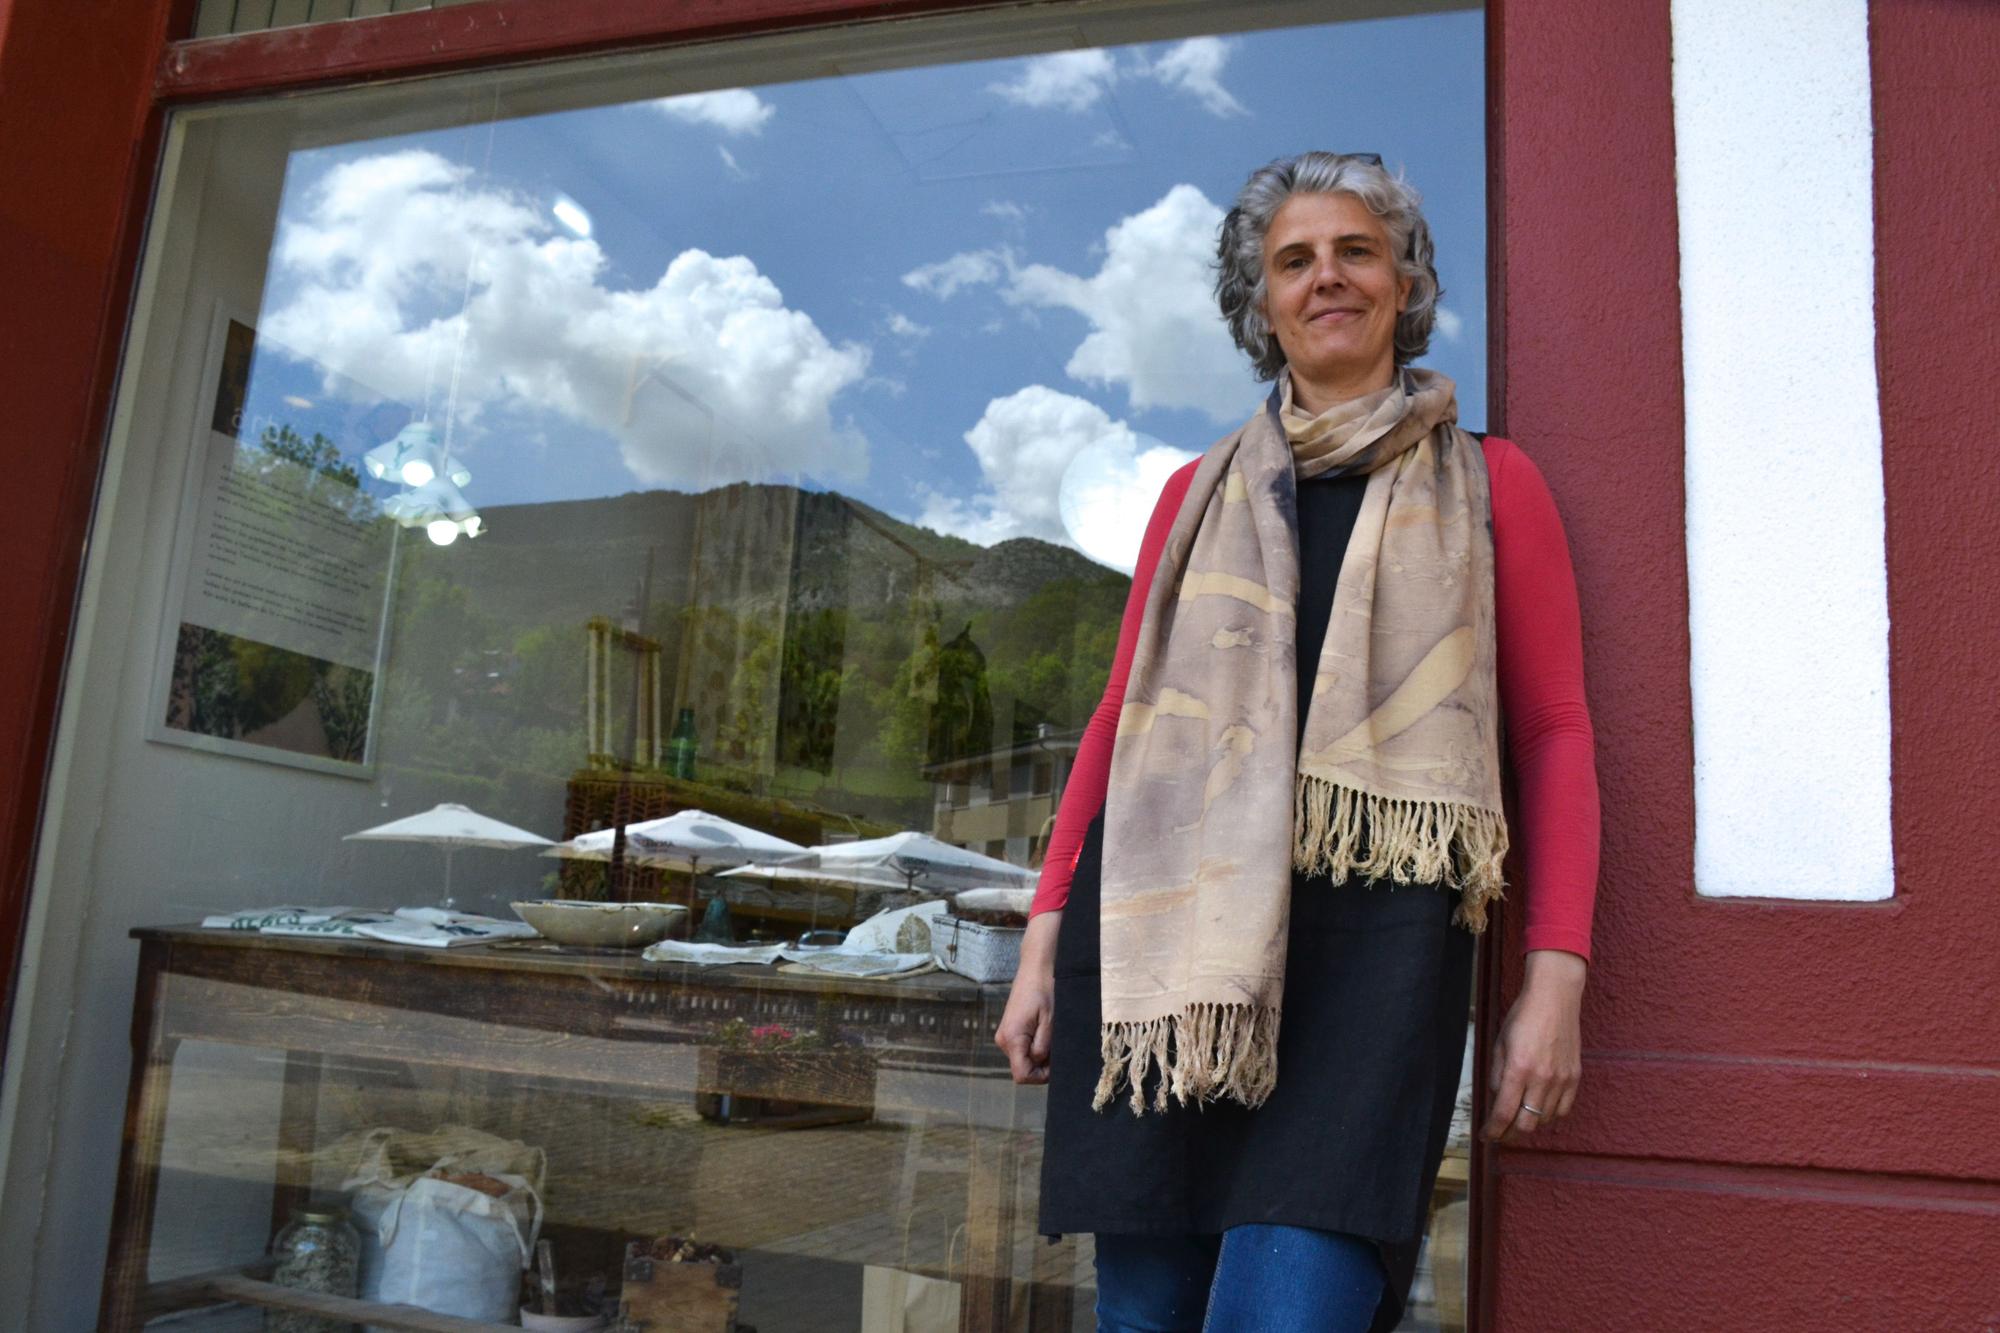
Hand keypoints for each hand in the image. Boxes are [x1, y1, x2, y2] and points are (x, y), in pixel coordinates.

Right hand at [995, 910, 1061, 1083]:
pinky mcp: (1010, 1029)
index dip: (1041, 1077)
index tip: (1056, 1065)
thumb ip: (1044, 1047)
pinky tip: (1046, 1031)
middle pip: (1023, 1068)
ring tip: (1053, 1035)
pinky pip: (1023, 1048)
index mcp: (1012, 1038)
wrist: (1036, 967)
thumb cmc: (1045, 990)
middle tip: (1058, 1047)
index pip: (1022, 1075)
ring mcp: (1005, 1035)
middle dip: (1042, 1065)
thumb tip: (1041, 1064)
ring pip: (1024, 1058)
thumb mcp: (1050, 1021)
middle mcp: (1003, 1040)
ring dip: (1040, 1054)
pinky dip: (1036, 1046)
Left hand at [1480, 948, 1585, 1143]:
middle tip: (1500, 1133)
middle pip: (1526, 1125)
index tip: (1485, 1136)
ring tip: (1518, 1119)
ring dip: (1528, 1124)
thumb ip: (1497, 1075)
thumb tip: (1497, 1100)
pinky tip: (1539, 1110)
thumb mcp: (1500, 1043)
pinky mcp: (1575, 1077)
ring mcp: (1561, 1079)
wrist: (1554, 998)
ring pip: (1544, 1120)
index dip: (1492, 1130)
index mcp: (1518, 1069)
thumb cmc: (1523, 1016)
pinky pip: (1563, 1110)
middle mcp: (1541, 1078)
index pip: (1504, 1113)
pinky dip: (1549, 1116)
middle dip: (1509, 1134)